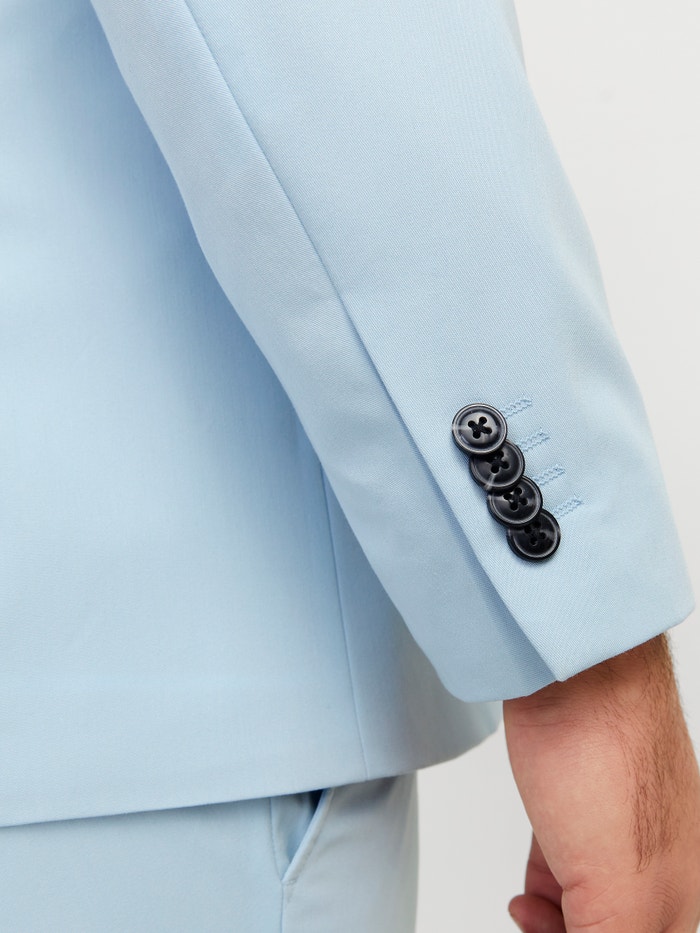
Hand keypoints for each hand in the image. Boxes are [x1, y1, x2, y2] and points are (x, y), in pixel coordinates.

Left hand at [503, 634, 699, 931]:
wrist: (570, 670)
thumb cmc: (605, 762)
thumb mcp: (619, 893)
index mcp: (685, 891)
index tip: (559, 932)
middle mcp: (663, 862)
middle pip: (624, 927)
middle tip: (538, 928)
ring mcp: (622, 826)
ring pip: (596, 903)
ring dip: (561, 923)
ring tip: (530, 915)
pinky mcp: (584, 800)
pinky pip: (573, 865)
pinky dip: (551, 890)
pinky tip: (531, 895)